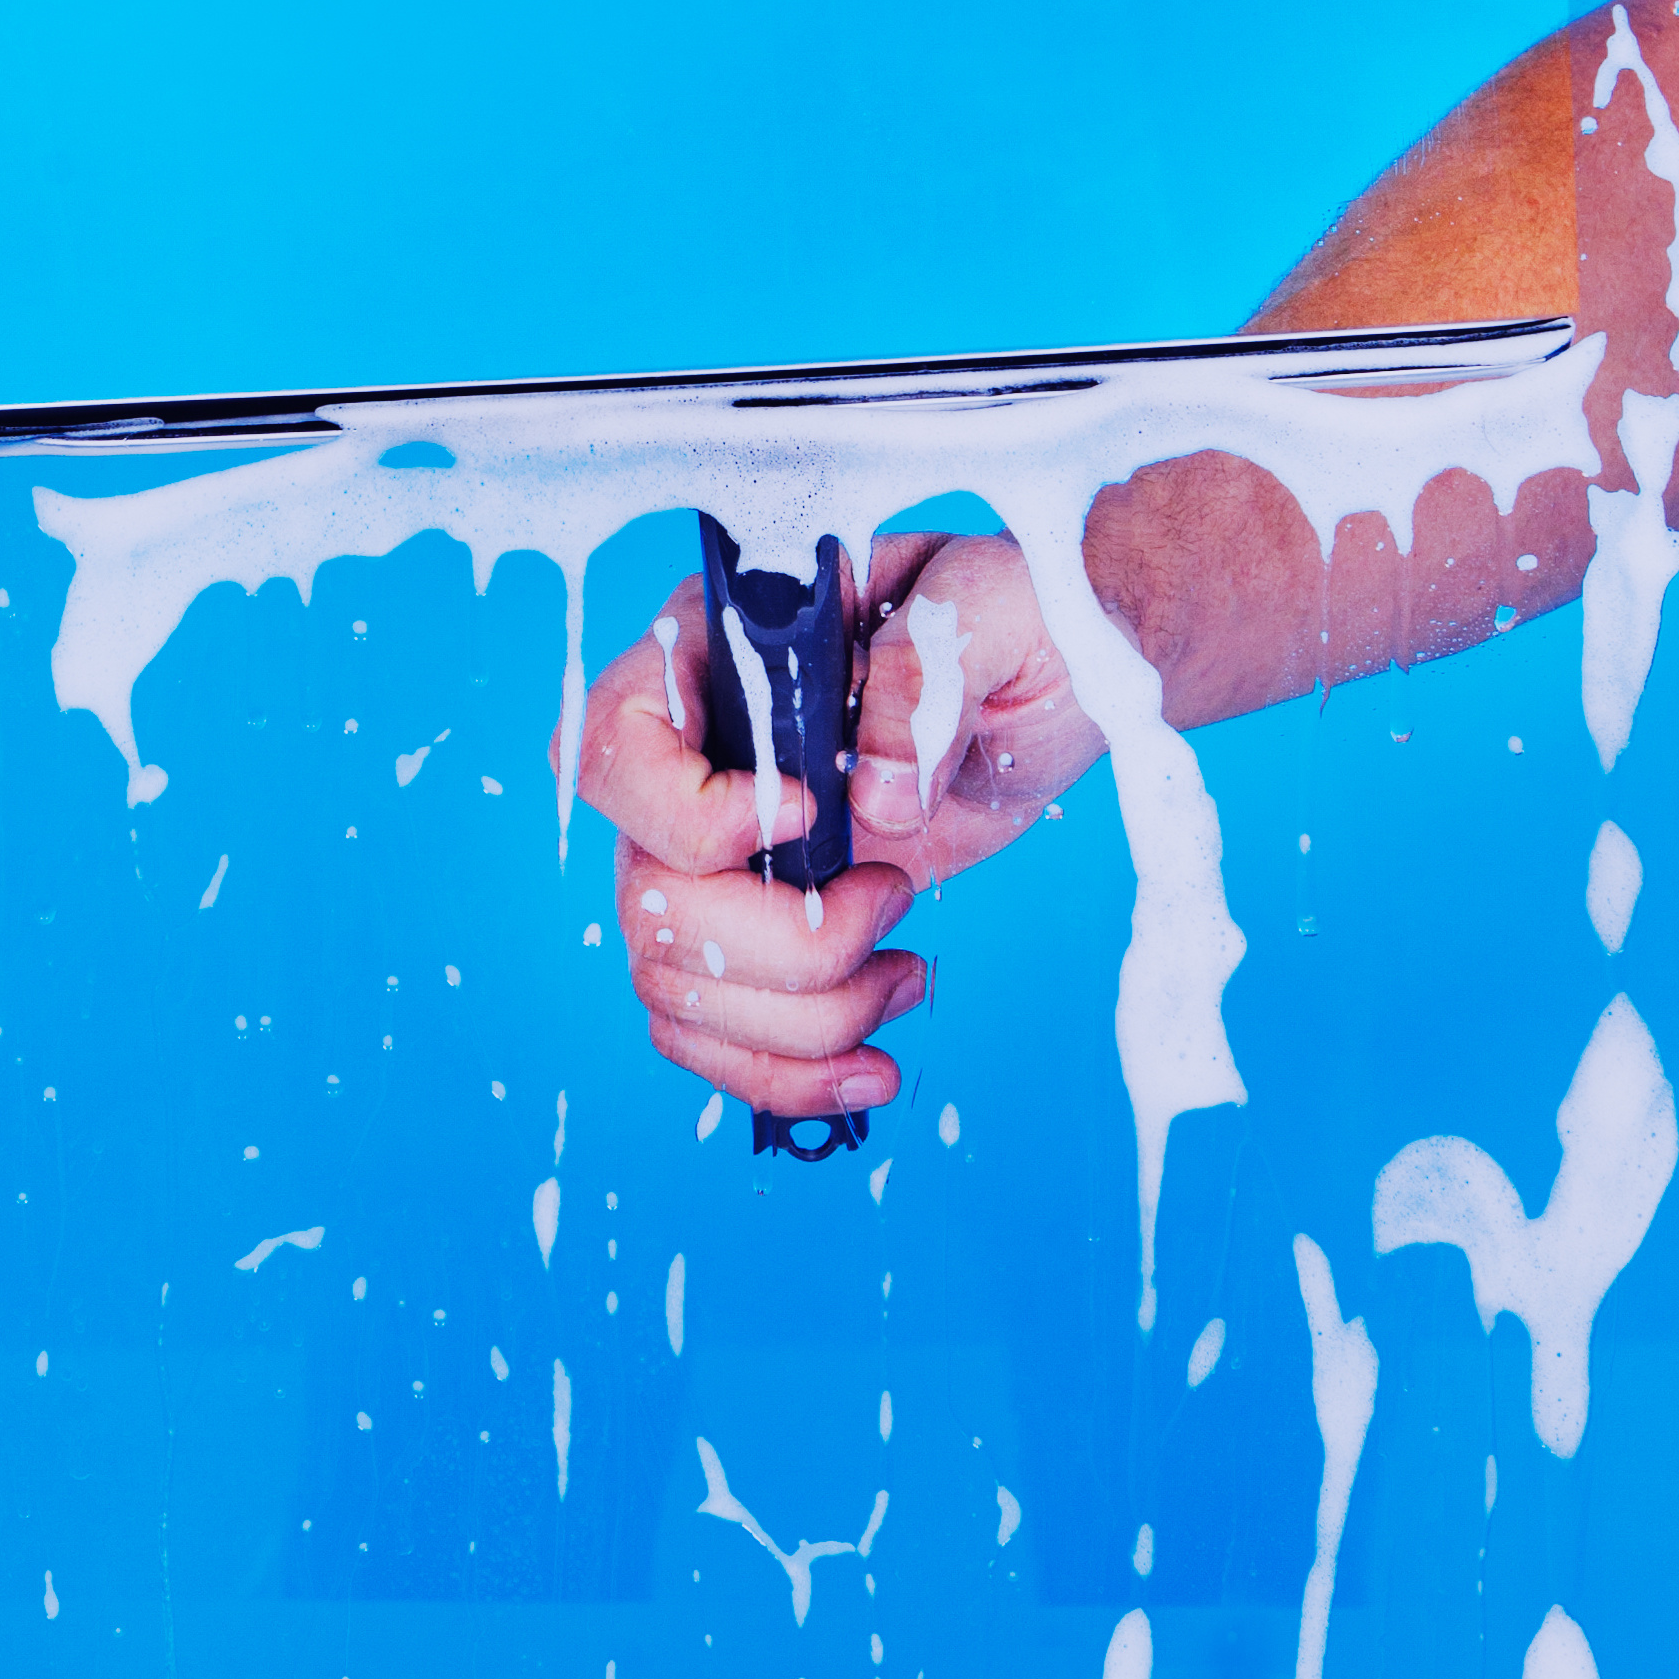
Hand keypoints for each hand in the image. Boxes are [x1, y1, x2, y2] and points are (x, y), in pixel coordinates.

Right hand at [573, 525, 1102, 1120]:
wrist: (1064, 682)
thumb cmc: (1019, 618)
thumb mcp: (990, 605)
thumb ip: (925, 675)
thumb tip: (877, 799)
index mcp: (724, 654)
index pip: (614, 743)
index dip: (693, 810)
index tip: (819, 813)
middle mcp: (696, 757)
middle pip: (649, 894)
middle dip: (783, 943)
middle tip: (894, 898)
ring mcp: (722, 851)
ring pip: (675, 982)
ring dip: (802, 1020)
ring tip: (908, 978)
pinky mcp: (763, 924)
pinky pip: (710, 1030)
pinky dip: (785, 1074)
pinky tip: (870, 1069)